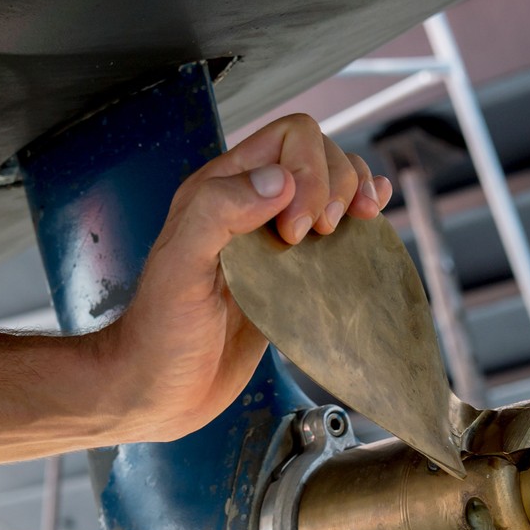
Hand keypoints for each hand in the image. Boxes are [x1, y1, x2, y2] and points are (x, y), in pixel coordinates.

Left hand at [103, 114, 393, 441]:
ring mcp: (275, 239)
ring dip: (356, 195)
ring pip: (334, 185)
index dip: (308, 173)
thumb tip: (278, 183)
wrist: (162, 390)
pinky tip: (370, 223)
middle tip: (318, 236)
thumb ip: (218, 212)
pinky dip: (362, 218)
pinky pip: (337, 229)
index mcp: (219, 191)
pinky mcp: (293, 274)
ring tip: (354, 226)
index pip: (289, 138)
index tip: (294, 232)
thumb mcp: (178, 268)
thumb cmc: (160, 335)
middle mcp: (249, 206)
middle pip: (319, 154)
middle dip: (337, 185)